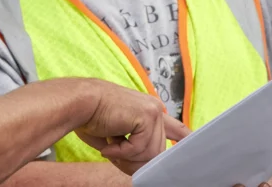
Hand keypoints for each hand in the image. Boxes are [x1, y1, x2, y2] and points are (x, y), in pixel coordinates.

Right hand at [73, 79, 190, 174]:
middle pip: (158, 151)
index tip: (192, 145)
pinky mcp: (147, 115)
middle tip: (114, 156)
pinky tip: (109, 142)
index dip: (184, 138)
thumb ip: (136, 148)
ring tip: (109, 146)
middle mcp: (154, 109)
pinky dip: (121, 151)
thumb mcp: (118, 136)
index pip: (175, 127)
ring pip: (150, 153)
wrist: (79, 103)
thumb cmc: (91, 117)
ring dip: (126, 157)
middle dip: (135, 161)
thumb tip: (146, 170)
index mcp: (148, 111)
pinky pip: (139, 148)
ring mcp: (153, 111)